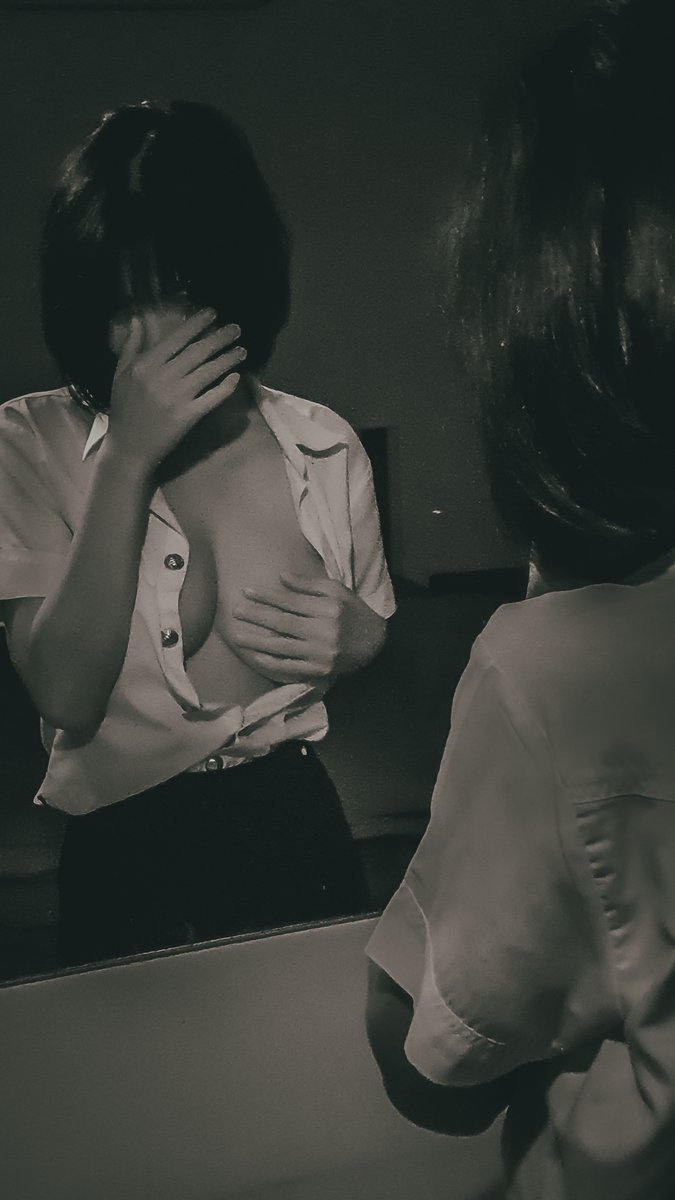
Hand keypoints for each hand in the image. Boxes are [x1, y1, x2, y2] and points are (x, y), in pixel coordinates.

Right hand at [107, 307, 245, 473]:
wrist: (128, 447)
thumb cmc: (124, 410)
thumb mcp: (120, 374)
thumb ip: (131, 346)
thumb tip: (138, 319)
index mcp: (146, 365)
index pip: (176, 339)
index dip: (196, 324)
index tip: (212, 313)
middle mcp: (162, 378)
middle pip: (196, 353)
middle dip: (219, 338)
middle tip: (236, 328)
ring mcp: (177, 398)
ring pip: (208, 373)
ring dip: (227, 359)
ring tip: (242, 350)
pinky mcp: (188, 417)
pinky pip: (211, 398)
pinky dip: (225, 387)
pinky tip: (236, 377)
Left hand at [230, 573, 386, 684]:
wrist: (376, 644)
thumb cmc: (354, 612)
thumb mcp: (337, 591)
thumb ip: (308, 585)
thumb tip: (281, 577)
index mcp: (328, 609)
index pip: (290, 602)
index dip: (267, 596)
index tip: (247, 592)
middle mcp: (324, 631)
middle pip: (282, 623)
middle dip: (256, 617)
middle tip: (235, 611)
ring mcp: (321, 654)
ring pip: (282, 646)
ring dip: (257, 641)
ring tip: (237, 636)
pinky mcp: (320, 671)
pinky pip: (291, 668)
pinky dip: (272, 663)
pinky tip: (256, 657)